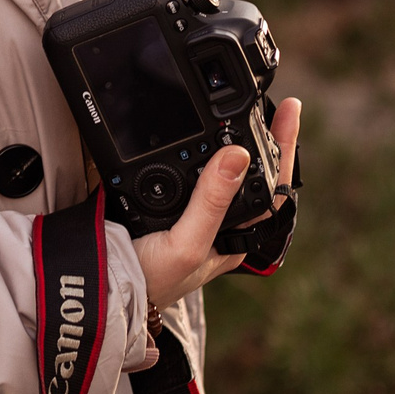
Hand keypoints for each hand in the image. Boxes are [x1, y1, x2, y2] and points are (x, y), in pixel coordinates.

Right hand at [131, 95, 301, 312]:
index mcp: (235, 237)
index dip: (283, 147)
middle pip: (256, 178)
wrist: (105, 288)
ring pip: (230, 176)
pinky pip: (199, 176)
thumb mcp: (185, 243)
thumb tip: (237, 155)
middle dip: (269, 140)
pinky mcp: (173, 207)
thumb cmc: (150, 279)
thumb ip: (210, 203)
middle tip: (278, 105)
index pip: (273, 188)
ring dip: (241, 144)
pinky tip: (207, 138)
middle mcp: (222, 226)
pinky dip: (207, 152)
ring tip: (253, 115)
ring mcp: (199, 217)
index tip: (289, 108)